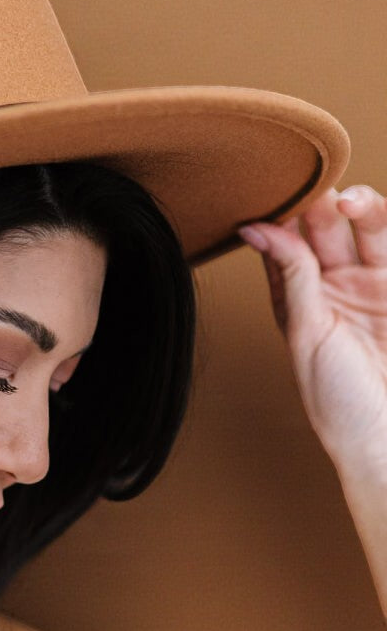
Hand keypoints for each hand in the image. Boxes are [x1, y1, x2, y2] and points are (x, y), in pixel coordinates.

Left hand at [237, 185, 386, 472]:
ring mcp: (376, 288)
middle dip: (321, 205)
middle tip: (315, 191)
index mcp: (299, 300)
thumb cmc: (338, 402)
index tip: (273, 192)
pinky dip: (384, 227)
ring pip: (370, 231)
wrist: (385, 439)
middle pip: (328, 230)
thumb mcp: (306, 333)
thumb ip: (291, 275)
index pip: (287, 245)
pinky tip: (368, 211)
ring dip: (361, 208)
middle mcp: (338, 288)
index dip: (282, 216)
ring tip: (349, 201)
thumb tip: (256, 227)